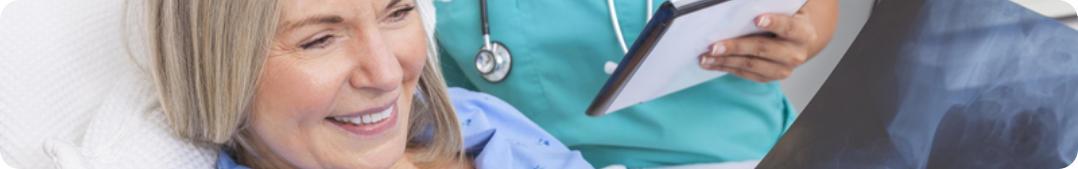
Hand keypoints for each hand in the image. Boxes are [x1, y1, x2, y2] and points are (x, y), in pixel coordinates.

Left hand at [698, 13, 820, 82]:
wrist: (795, 41)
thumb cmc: (784, 18)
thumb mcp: (783, 9)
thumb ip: (769, 4)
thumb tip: (740, 3)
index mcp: (802, 32)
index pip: (789, 27)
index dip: (774, 22)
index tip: (757, 19)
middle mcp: (795, 54)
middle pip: (763, 49)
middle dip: (736, 47)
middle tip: (714, 46)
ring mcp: (782, 69)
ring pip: (750, 65)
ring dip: (725, 61)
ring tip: (705, 56)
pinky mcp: (768, 78)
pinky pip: (744, 74)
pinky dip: (725, 67)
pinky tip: (710, 62)